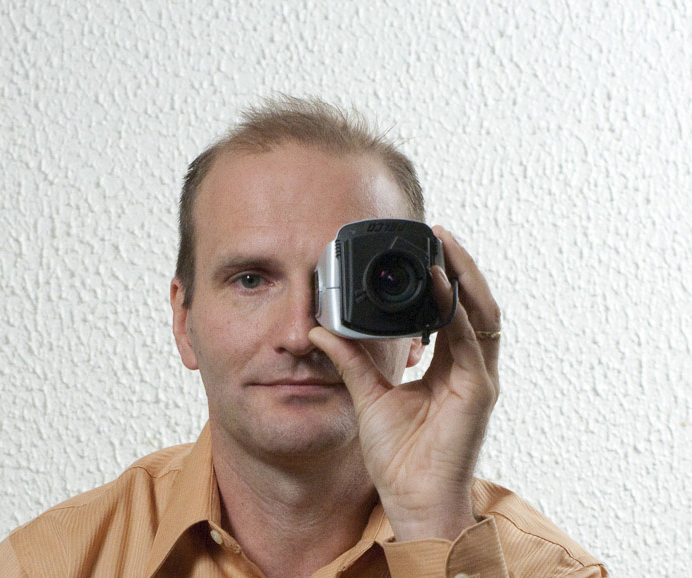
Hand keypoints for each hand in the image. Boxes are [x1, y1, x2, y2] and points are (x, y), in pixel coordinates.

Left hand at [308, 226, 500, 541]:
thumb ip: (350, 360)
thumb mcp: (368, 395)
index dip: (444, 280)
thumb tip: (322, 330)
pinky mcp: (477, 393)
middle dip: (460, 267)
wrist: (412, 500)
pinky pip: (471, 345)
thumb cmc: (399, 456)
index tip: (426, 251)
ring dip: (465, 279)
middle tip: (439, 235)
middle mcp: (469, 368)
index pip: (452, 312)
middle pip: (474, 305)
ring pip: (482, 316)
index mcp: (449, 367)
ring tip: (446, 248)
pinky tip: (444, 291)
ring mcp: (478, 379)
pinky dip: (458, 316)